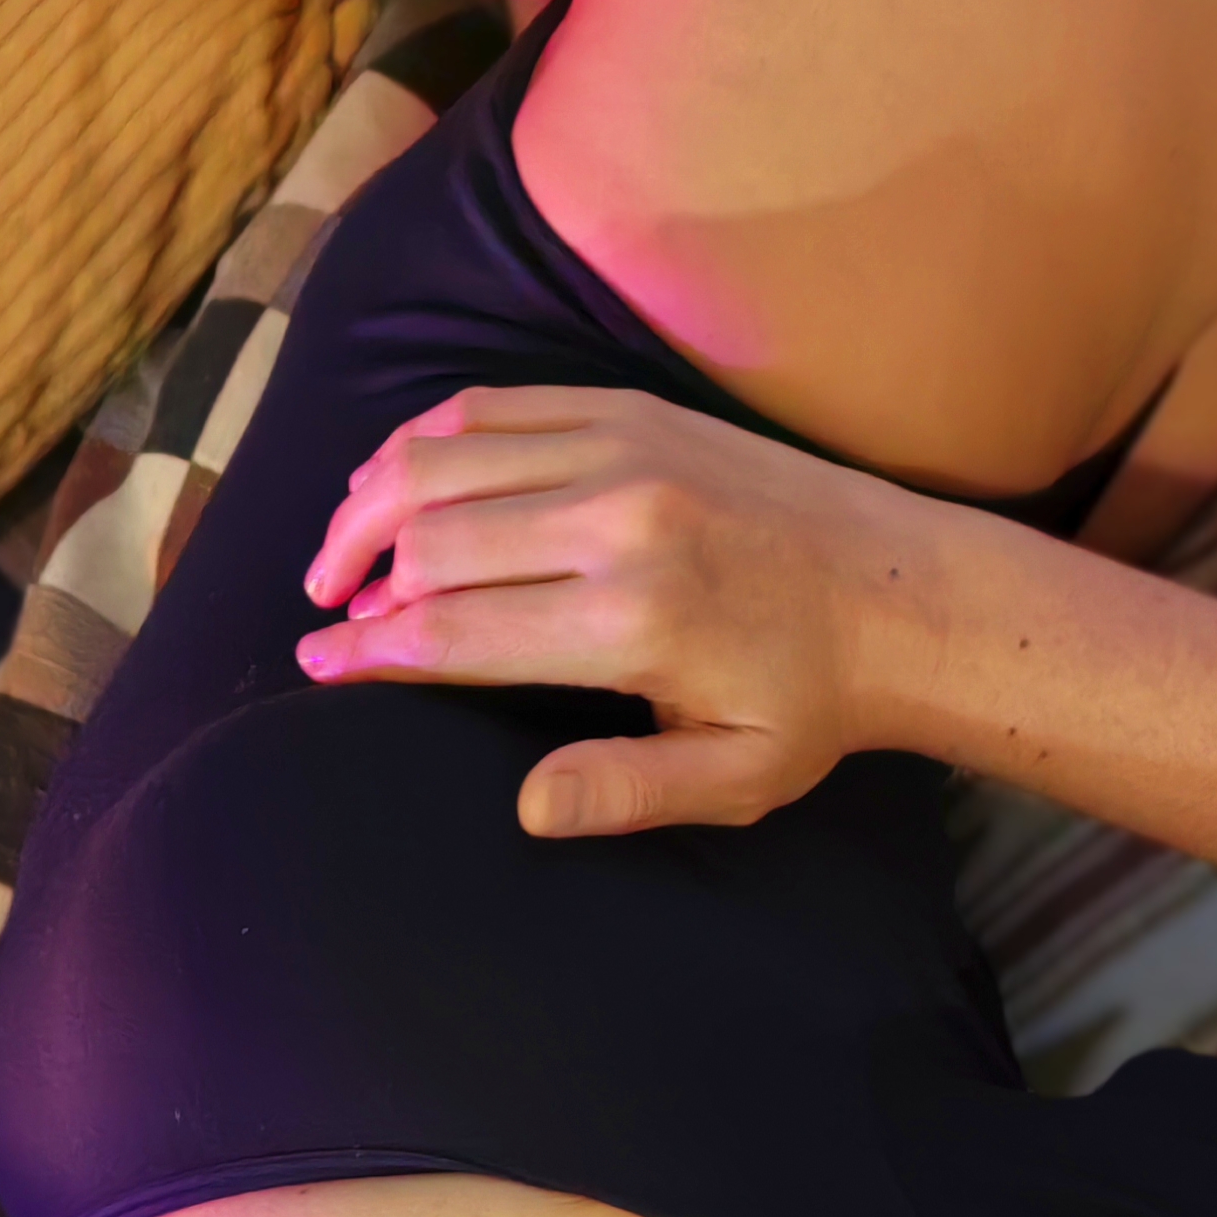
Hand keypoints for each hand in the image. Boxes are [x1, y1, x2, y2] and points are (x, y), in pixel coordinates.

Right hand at [294, 384, 930, 837]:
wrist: (904, 591)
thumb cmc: (811, 702)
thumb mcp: (734, 780)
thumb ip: (624, 793)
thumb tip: (523, 809)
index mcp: (632, 622)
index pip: (452, 633)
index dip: (365, 654)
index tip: (313, 667)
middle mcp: (618, 522)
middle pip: (429, 539)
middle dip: (355, 582)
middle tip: (324, 620)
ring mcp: (624, 449)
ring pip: (442, 458)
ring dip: (370, 504)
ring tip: (339, 556)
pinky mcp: (631, 408)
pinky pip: (492, 406)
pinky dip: (424, 440)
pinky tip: (396, 483)